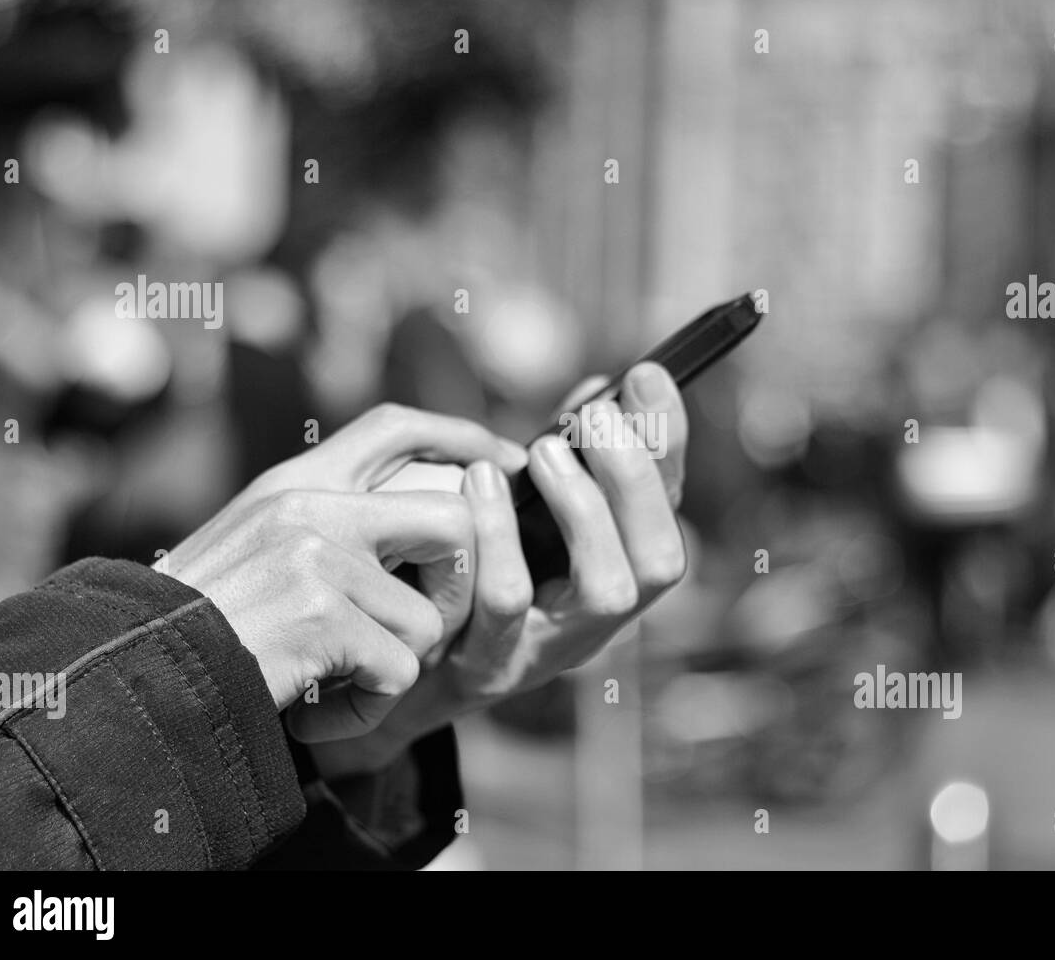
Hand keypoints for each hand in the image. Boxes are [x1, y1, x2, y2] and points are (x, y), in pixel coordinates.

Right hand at [161, 405, 526, 741]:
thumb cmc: (199, 621)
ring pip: (426, 621)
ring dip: (392, 667)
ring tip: (333, 680)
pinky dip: (367, 707)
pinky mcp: (322, 618)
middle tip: (429, 624)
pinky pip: (398, 673)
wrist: (131, 672)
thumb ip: (330, 524)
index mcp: (298, 482)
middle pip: (454, 519)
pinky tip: (317, 709)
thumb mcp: (260, 544)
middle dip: (459, 583)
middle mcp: (313, 507)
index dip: (461, 439)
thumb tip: (429, 519)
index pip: (397, 427)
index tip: (505, 462)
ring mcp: (319, 558)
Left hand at [314, 362, 686, 774]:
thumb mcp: (514, 521)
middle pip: (661, 562)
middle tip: (596, 418)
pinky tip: (477, 482)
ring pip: (607, 592)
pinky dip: (500, 536)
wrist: (386, 678)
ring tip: (546, 453)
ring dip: (585, 510)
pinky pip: (505, 604)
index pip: (666, 512)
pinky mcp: (486, 667)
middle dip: (637, 480)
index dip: (668, 446)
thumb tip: (599, 392)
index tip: (646, 377)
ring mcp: (547, 651)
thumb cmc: (453, 582)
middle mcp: (597, 624)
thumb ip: (561, 463)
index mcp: (609, 579)